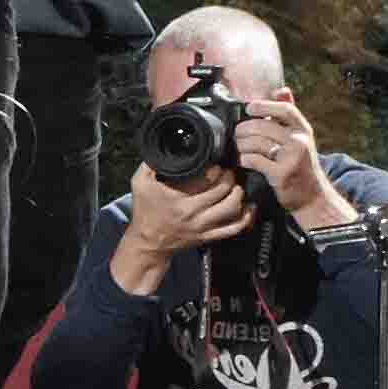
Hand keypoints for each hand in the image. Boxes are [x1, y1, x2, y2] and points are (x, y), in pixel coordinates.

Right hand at [111, 160, 249, 291]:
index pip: (207, 181)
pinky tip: (248, 207)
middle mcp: (193, 214)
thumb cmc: (144, 212)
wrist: (147, 243)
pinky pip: (234, 228)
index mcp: (178, 199)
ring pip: (233, 209)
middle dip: (230, 178)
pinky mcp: (209, 236)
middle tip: (227, 172)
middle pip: (224, 192)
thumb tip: (163, 145)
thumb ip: (150, 164)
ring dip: (238, 194)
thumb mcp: (139, 183)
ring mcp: (203, 227)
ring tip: (235, 187)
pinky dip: (246, 217)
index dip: (216, 170)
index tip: (215, 165)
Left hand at [229, 92, 353, 234]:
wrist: (312, 196)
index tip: (249, 108)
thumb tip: (282, 90)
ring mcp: (291, 157)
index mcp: (303, 129)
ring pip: (255, 143)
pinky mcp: (281, 173)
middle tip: (237, 133)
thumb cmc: (302, 164)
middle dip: (243, 129)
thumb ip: (289, 115)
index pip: (285, 110)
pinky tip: (244, 160)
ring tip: (240, 147)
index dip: (264, 106)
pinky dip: (244, 159)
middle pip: (263, 126)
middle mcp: (299, 141)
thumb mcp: (301, 137)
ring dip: (241, 145)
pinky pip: (253, 160)